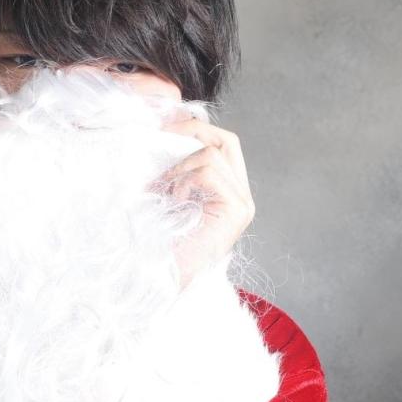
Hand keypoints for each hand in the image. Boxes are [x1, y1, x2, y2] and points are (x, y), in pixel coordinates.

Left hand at [151, 116, 254, 289]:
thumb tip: (164, 133)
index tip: (166, 124)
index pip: (223, 145)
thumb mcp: (169, 196)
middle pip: (227, 141)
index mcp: (228, 194)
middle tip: (162, 131)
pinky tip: (174, 198)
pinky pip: (209, 171)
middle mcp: (242, 198)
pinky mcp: (236, 210)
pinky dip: (184, 178)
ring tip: (162, 187)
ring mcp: (243, 204)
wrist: (160, 278)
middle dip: (192, 130)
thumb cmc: (159, 242)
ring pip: (213, 154)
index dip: (196, 129)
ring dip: (179, 165)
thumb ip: (178, 170)